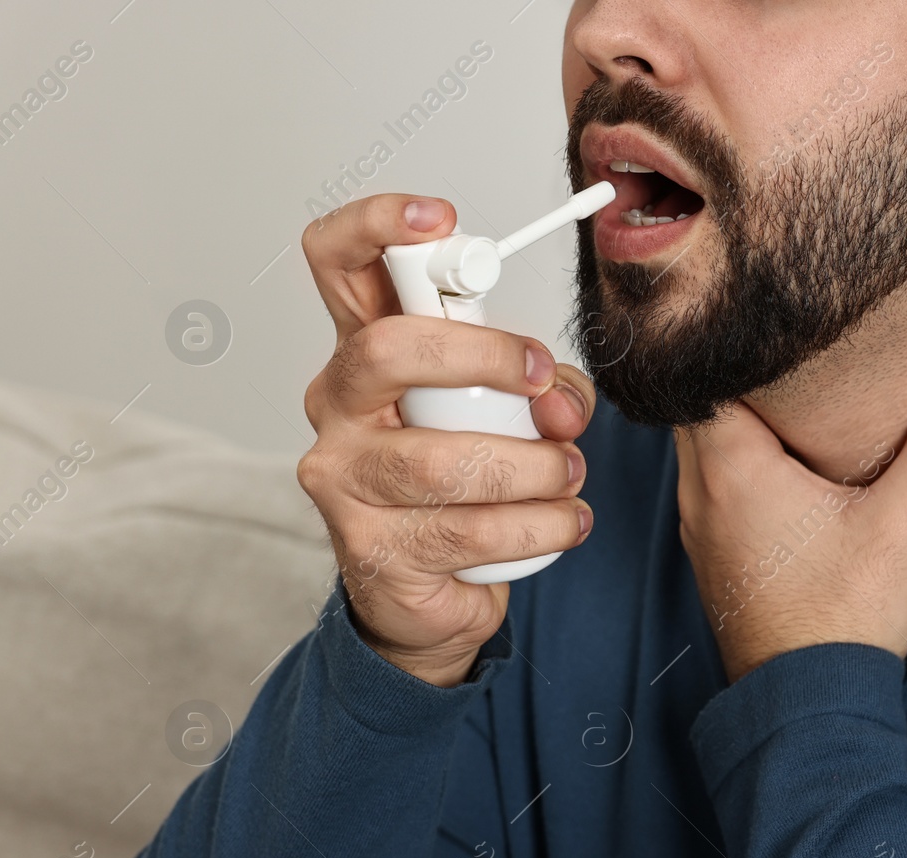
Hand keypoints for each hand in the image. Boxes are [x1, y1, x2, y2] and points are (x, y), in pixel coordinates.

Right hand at [297, 194, 596, 686]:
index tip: (442, 219)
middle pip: (389, 349)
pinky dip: (540, 526)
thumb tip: (560, 399)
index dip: (376, 225)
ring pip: (444, 460)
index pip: (338, 262)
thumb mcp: (511, 407)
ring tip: (569, 473)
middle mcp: (337, 406)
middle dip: (486, 356)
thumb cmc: (467, 480)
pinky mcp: (372, 550)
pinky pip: (470, 531)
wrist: (429, 591)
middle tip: (545, 382)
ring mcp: (344, 480)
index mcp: (367, 351)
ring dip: (532, 467)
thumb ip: (544, 385)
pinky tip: (564, 521)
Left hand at [675, 354, 906, 682]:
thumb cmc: (842, 620)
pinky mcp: (714, 554)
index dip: (733, 337)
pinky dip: (737, 462)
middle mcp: (699, 493)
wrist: (810, 705)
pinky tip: (785, 461)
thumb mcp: (902, 521)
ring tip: (790, 391)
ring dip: (737, 419)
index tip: (773, 314)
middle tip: (790, 344)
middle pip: (699, 402)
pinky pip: (711, 484)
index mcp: (732, 469)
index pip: (703, 371)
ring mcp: (699, 526)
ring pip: (701, 446)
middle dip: (738, 372)